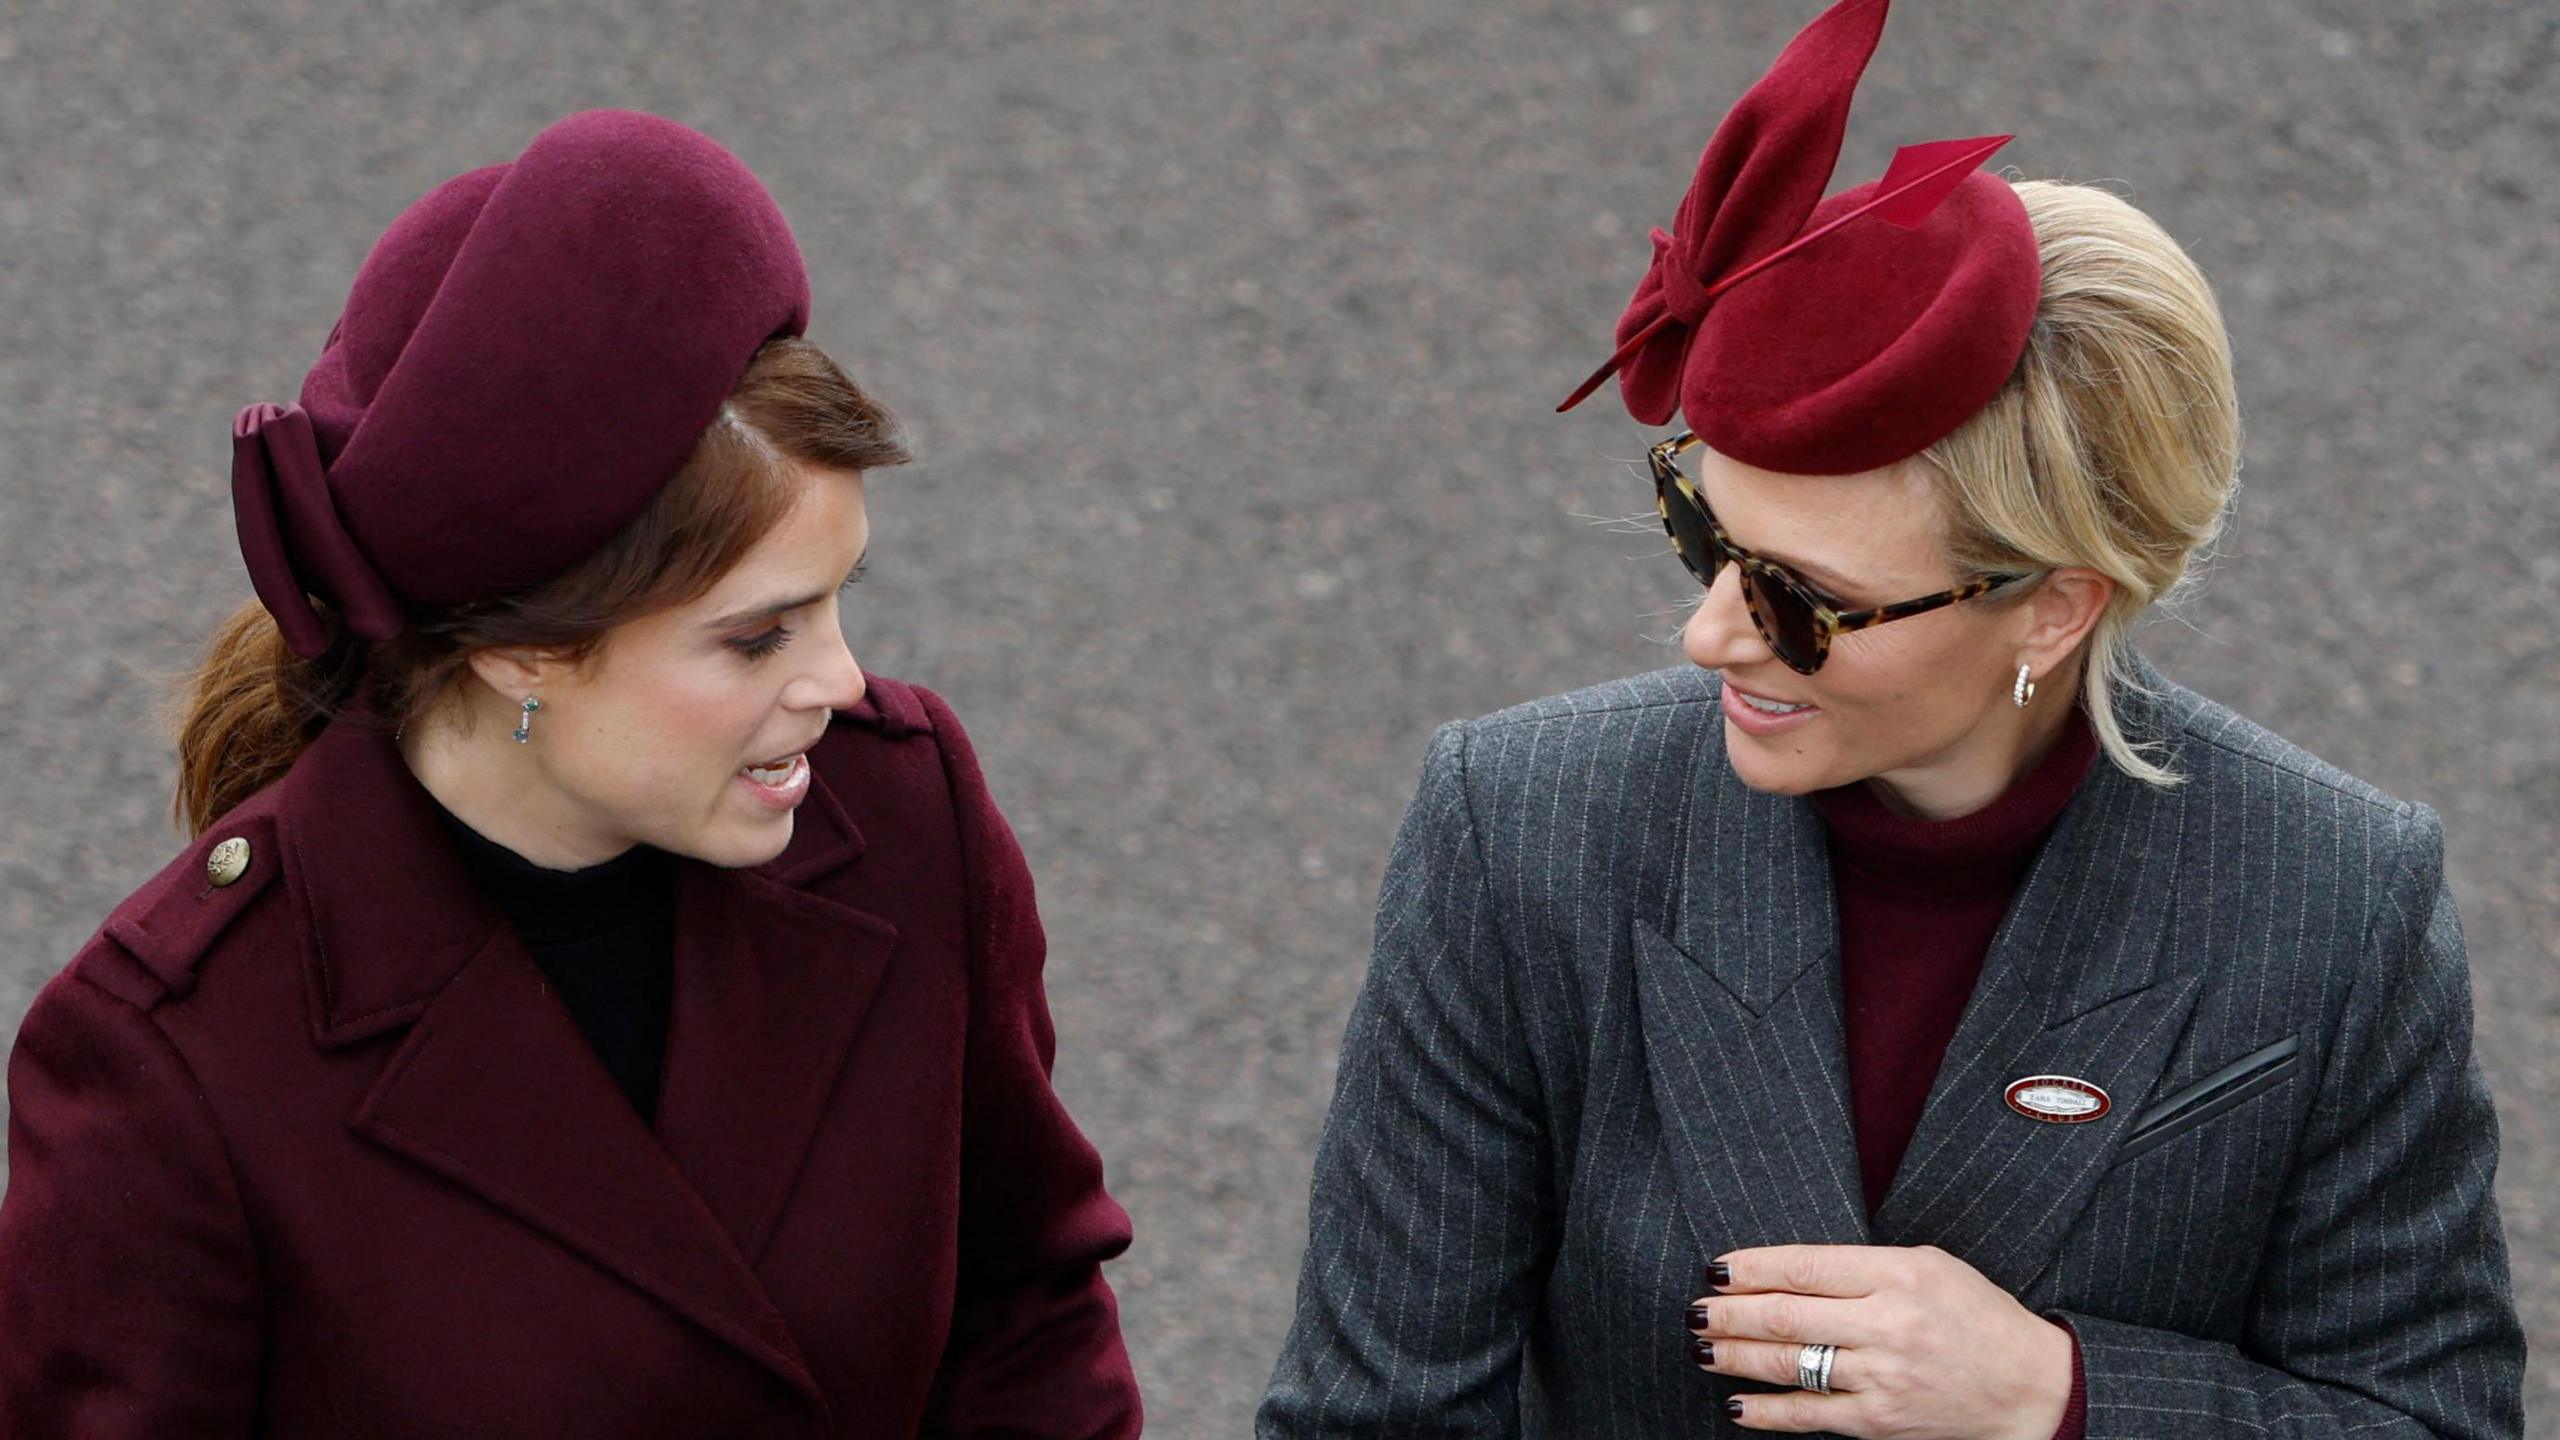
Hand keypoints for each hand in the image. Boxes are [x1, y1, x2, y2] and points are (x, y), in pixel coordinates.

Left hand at [1683, 1243, 2071, 1439]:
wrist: (2032, 1386)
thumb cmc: (1976, 1315)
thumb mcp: (1927, 1265)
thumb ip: (1861, 1266)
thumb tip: (1786, 1272)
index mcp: (1898, 1273)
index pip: (1803, 1266)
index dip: (1750, 1268)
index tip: (1717, 1270)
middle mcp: (1887, 1323)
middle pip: (1785, 1315)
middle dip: (1729, 1313)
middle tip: (1694, 1309)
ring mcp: (1882, 1376)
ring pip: (1789, 1364)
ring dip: (1734, 1356)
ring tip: (1702, 1347)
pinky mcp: (1881, 1421)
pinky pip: (1809, 1416)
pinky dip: (1767, 1411)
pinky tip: (1738, 1404)